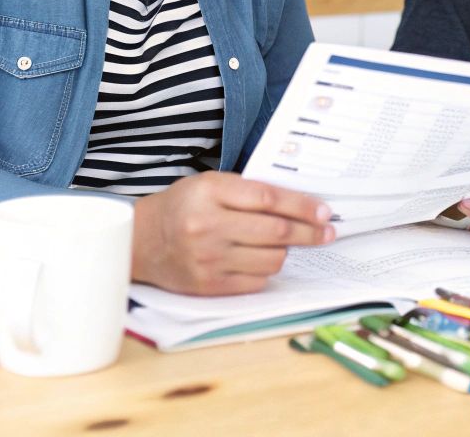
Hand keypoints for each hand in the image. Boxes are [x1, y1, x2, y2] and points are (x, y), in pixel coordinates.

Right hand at [131, 171, 333, 294]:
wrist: (141, 242)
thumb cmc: (182, 207)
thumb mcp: (210, 184)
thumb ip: (249, 191)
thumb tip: (300, 205)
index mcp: (210, 193)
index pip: (269, 199)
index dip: (303, 206)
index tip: (324, 212)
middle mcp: (208, 226)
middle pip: (276, 231)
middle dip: (309, 232)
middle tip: (328, 231)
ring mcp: (209, 259)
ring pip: (272, 259)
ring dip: (287, 251)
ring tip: (287, 243)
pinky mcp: (210, 285)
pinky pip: (257, 280)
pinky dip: (267, 270)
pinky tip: (262, 259)